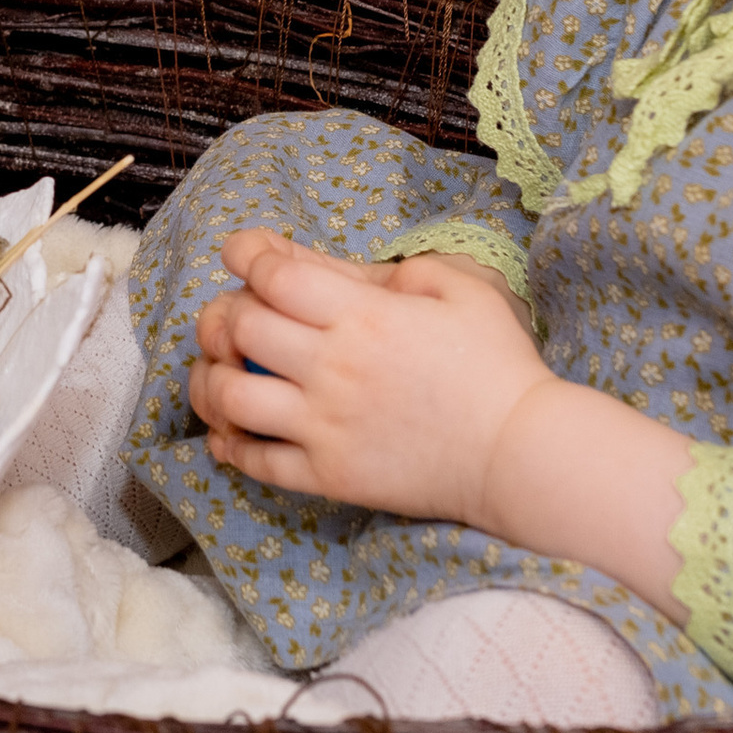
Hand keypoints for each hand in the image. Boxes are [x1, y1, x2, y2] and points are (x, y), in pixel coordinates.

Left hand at [190, 228, 550, 528]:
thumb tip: (341, 270)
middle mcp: (333, 366)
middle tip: (231, 315)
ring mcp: (326, 425)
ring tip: (217, 371)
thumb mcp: (458, 288)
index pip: (272, 275)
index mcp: (363, 314)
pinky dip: (228, 446)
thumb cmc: (499, 365)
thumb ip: (395, 269)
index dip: (246, 256)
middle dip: (222, 313)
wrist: (523, 455)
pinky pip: (256, 463)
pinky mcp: (331, 476)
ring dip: (209, 378)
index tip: (243, 256)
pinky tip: (225, 433)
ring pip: (230, 396)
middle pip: (238, 327)